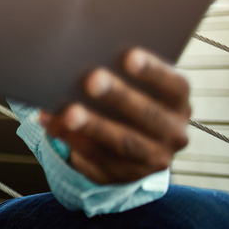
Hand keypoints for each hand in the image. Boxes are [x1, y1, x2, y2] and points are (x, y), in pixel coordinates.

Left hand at [41, 48, 190, 183]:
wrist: (132, 146)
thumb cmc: (127, 96)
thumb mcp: (134, 85)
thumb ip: (119, 70)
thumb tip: (81, 53)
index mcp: (178, 102)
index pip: (174, 85)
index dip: (153, 70)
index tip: (129, 56)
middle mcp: (173, 133)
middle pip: (149, 115)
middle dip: (119, 96)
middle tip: (92, 79)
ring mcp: (152, 158)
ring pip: (123, 142)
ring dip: (94, 126)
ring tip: (68, 111)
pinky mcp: (123, 174)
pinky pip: (96, 157)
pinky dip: (70, 138)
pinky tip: (51, 122)